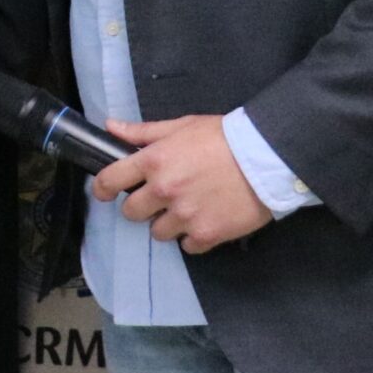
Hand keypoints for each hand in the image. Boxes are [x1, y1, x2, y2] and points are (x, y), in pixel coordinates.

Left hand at [91, 114, 271, 254]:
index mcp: (153, 162)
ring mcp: (185, 216)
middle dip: (142, 206)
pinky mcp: (207, 234)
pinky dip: (194, 237)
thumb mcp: (182, 126)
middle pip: (131, 212)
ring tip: (186, 210)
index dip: (103, 188)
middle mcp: (164, 191)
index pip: (109, 181)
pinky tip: (205, 221)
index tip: (106, 192)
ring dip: (167, 224)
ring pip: (158, 232)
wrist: (269, 157)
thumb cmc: (224, 137)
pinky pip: (187, 246)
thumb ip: (144, 132)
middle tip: (161, 198)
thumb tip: (111, 127)